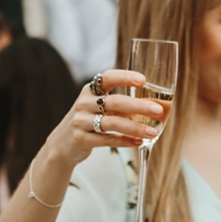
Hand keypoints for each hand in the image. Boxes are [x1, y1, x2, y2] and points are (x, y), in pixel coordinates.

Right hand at [44, 70, 166, 170]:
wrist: (62, 143)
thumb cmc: (89, 121)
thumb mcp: (98, 107)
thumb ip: (120, 105)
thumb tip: (156, 106)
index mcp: (90, 90)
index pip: (108, 78)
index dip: (125, 77)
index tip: (143, 80)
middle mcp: (84, 103)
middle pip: (115, 102)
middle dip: (138, 106)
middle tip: (158, 110)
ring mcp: (81, 121)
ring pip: (113, 123)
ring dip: (135, 127)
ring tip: (153, 131)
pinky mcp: (81, 139)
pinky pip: (107, 140)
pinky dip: (125, 141)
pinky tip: (139, 142)